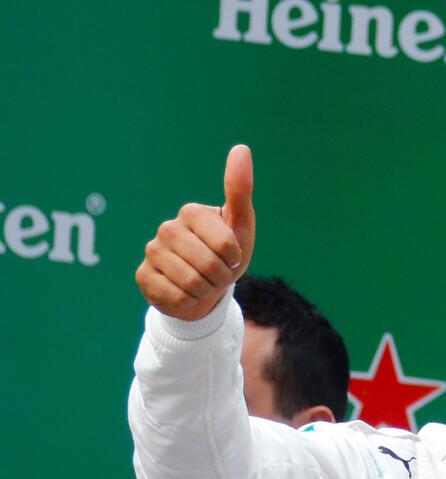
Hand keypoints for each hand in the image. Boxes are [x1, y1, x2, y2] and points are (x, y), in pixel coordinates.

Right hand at [136, 145, 255, 320]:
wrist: (205, 287)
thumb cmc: (226, 253)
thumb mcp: (240, 225)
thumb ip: (240, 189)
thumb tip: (241, 148)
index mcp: (191, 213)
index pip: (226, 246)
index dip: (234, 258)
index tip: (231, 255)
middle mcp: (167, 228)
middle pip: (209, 266)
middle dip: (220, 277)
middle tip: (216, 272)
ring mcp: (152, 252)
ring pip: (191, 283)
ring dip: (205, 290)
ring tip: (202, 281)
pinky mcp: (142, 276)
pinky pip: (175, 297)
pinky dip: (187, 301)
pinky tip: (184, 291)